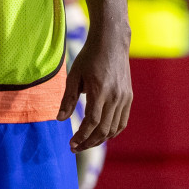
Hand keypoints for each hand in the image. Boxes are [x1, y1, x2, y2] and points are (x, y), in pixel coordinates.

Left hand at [56, 22, 131, 151]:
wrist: (112, 41)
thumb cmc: (89, 56)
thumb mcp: (74, 75)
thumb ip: (68, 99)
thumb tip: (60, 119)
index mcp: (100, 90)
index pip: (92, 122)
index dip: (81, 136)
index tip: (71, 144)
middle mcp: (115, 96)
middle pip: (104, 129)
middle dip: (89, 143)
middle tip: (75, 147)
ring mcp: (124, 97)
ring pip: (114, 129)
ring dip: (100, 140)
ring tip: (86, 143)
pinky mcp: (128, 97)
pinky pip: (122, 121)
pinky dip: (112, 132)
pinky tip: (101, 135)